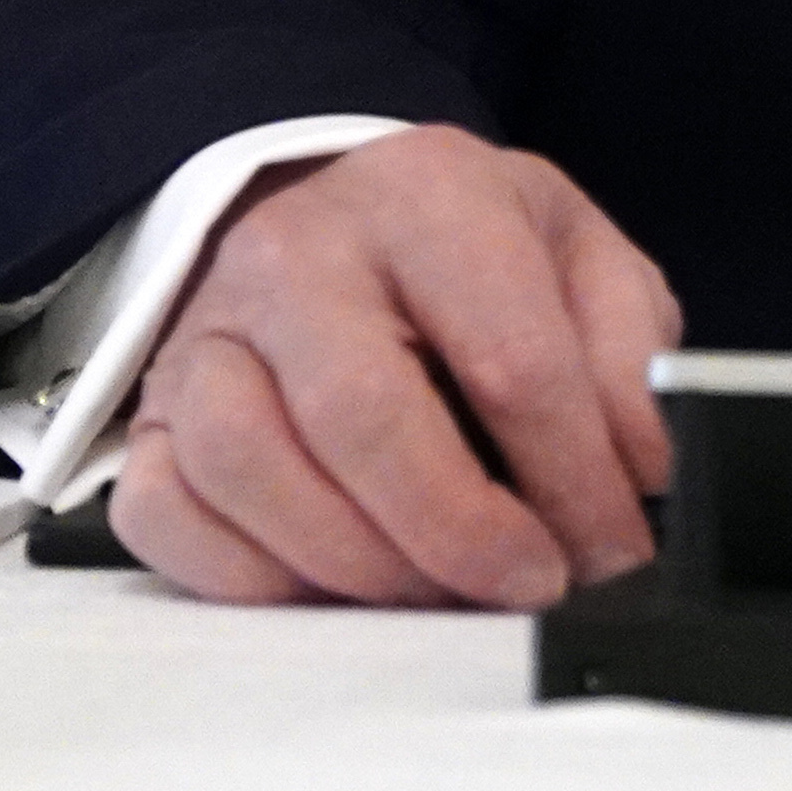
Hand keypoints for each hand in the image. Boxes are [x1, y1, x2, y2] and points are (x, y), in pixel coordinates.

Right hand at [111, 125, 680, 609]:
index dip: (572, 474)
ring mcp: (207, 331)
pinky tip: (334, 589)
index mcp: (427, 195)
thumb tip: (639, 467)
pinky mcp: (151, 411)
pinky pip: (169, 514)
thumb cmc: (469, 253)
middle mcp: (298, 252)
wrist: (341, 219)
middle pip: (363, 417)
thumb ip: (629, 354)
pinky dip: (253, 578)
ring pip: (251, 467)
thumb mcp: (579, 256)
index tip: (613, 546)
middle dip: (460, 531)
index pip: (507, 353)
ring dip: (360, 565)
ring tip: (441, 595)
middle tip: (527, 586)